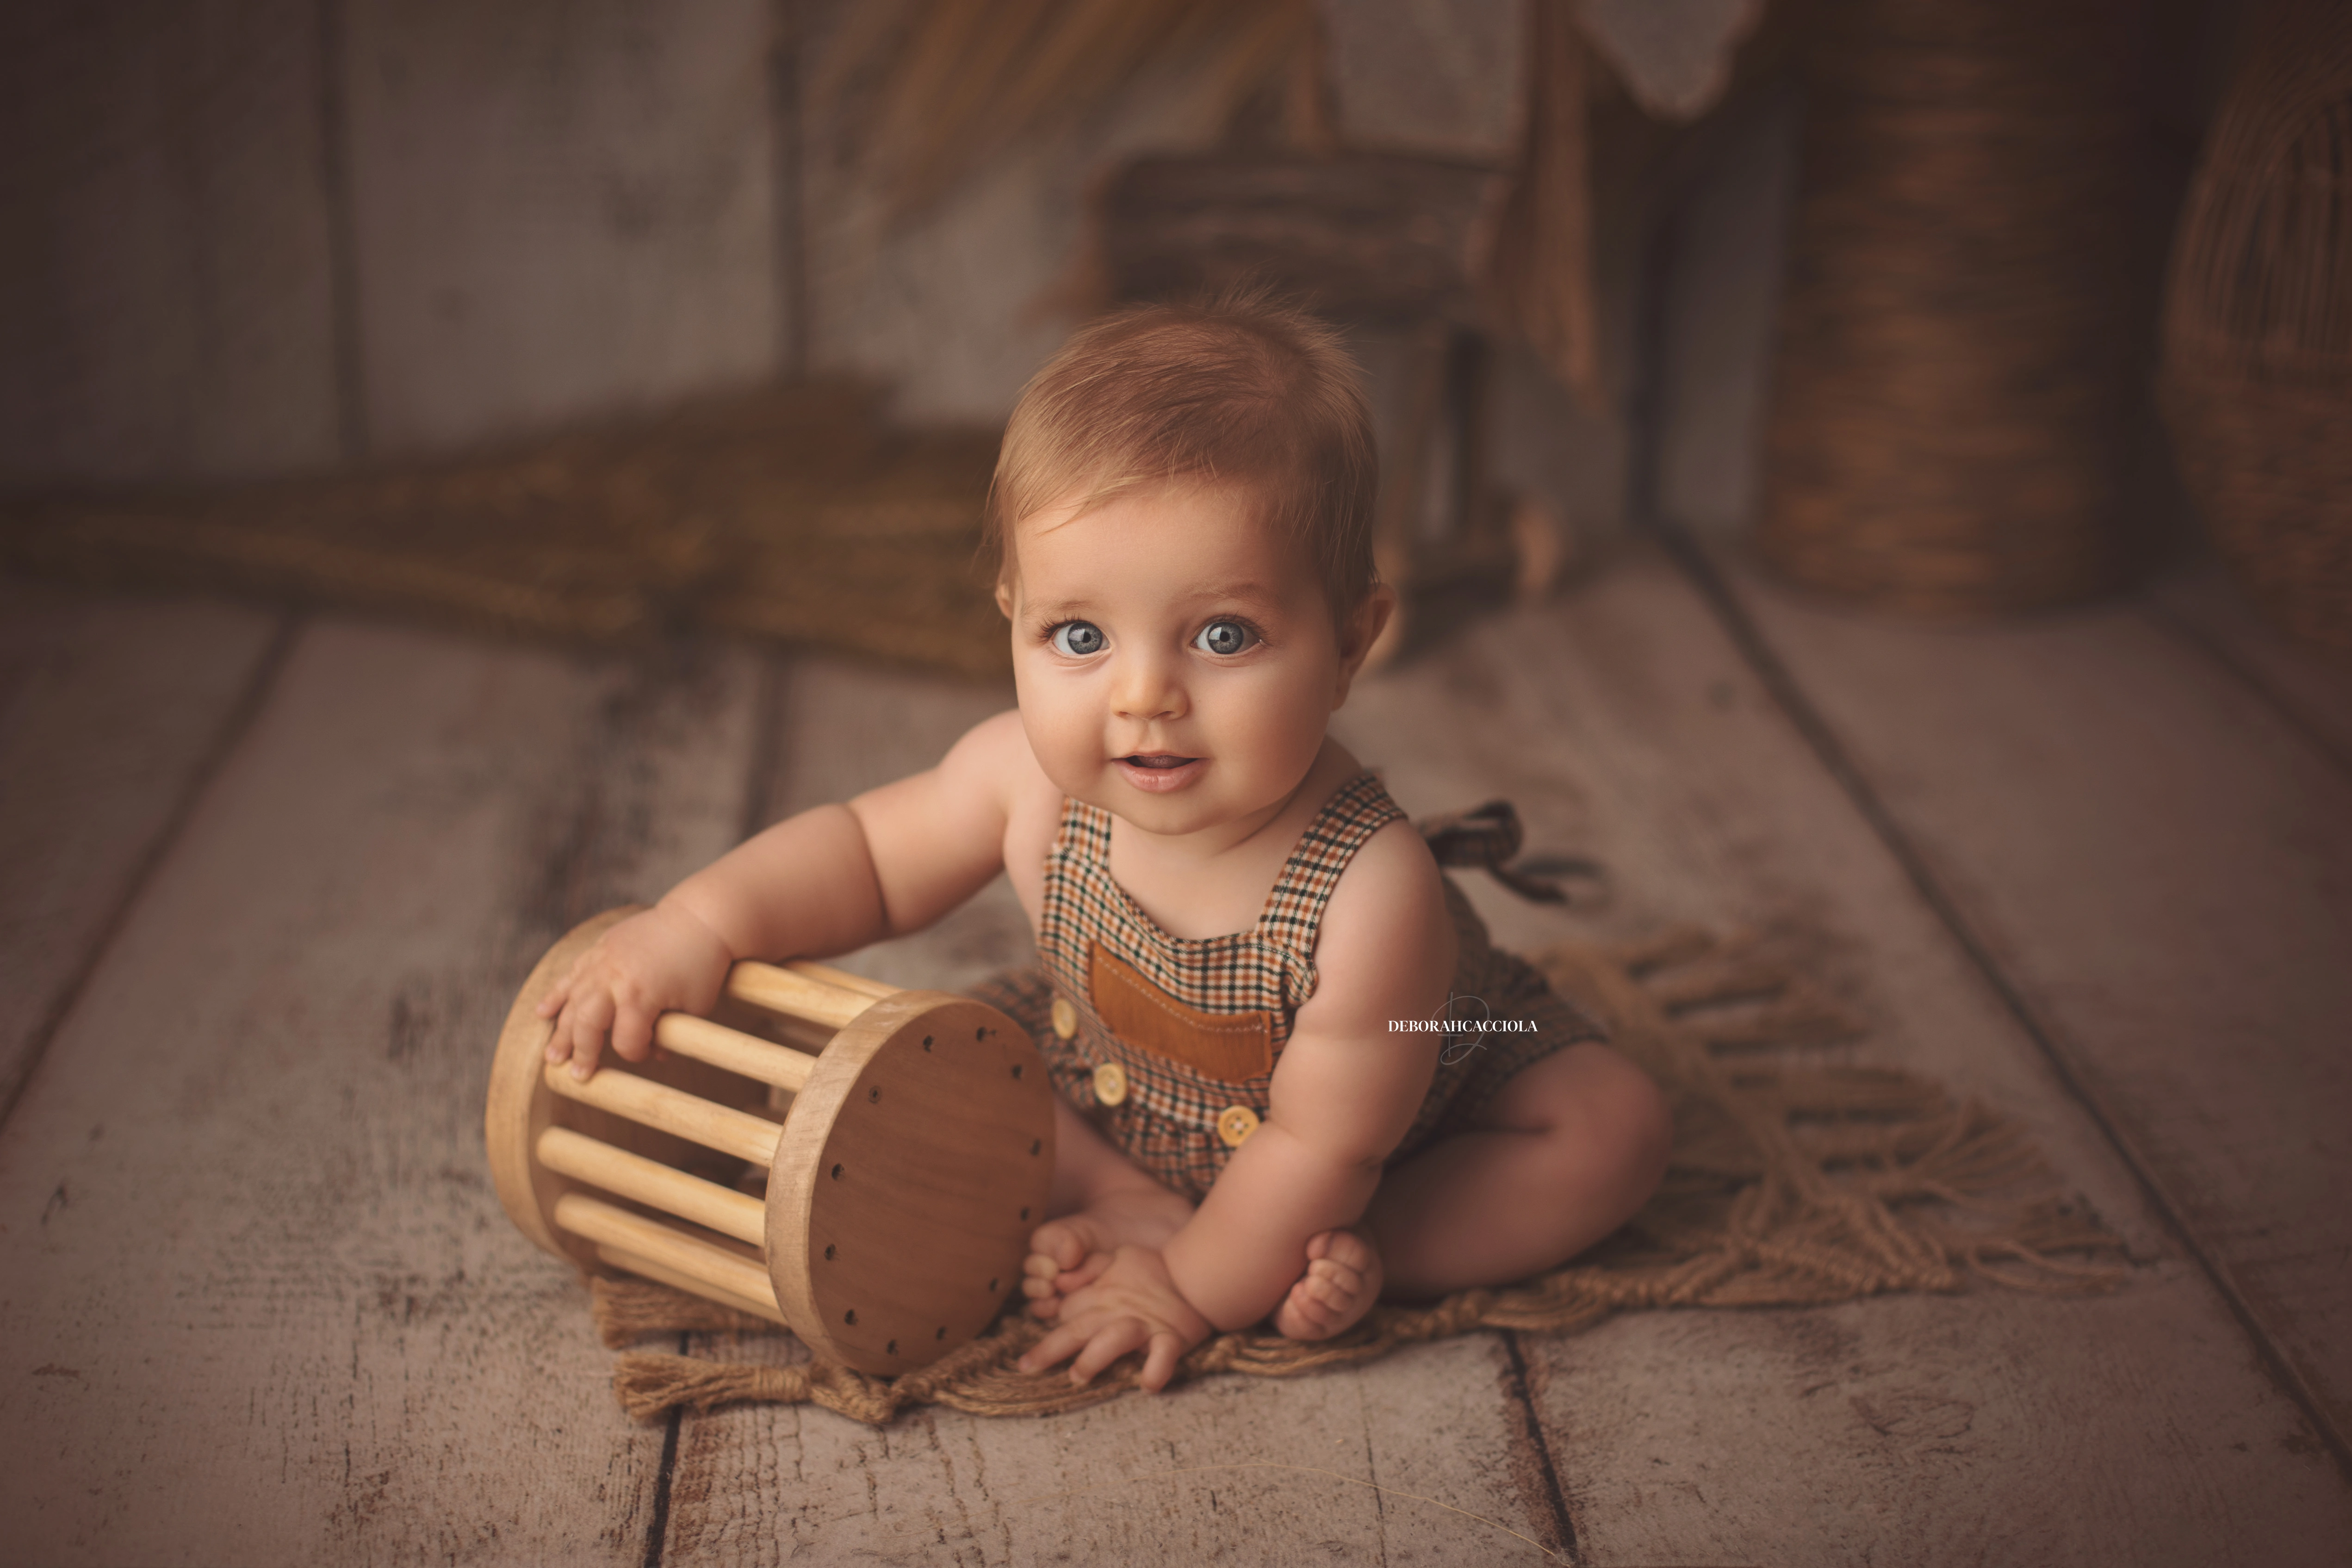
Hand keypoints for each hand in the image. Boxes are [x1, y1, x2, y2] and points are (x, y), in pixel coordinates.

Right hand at [537, 903, 733, 1078]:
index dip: (636, 1054)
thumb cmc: (703, 964)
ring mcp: (603, 961)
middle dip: (582, 1053)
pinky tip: (543, 1013)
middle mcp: (614, 978)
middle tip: (576, 1075)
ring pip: (572, 1001)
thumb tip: (656, 1055)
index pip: (626, 1041)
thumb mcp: (696, 1005)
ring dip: (561, 1031)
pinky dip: (556, 994)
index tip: (648, 1053)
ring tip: (552, 1056)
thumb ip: (672, 1033)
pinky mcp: (600, 948)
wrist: (698, 917)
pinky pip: (571, 974)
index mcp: (640, 995)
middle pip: (587, 1024)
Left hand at [1015, 1244, 1213, 1392]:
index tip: (1028, 1360)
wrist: (1196, 1273)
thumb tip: (1060, 1283)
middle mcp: (1119, 1311)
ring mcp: (1145, 1325)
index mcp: (1102, 1295)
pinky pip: (1165, 1354)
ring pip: (1115, 1338)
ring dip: (1095, 1357)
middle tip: (1028, 1367)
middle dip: (1050, 1348)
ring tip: (1078, 1376)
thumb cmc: (1151, 1271)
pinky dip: (1157, 1368)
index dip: (1046, 1336)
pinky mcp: (1172, 1337)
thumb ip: (1088, 1269)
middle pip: (1079, 1328)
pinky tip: (1148, 1384)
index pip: (1066, 1315)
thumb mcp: (1115, 1260)